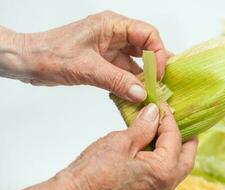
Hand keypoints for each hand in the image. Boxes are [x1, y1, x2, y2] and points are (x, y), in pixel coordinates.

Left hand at [6, 11, 167, 101]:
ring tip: (150, 93)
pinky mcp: (103, 61)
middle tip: (162, 84)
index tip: (159, 74)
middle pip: (144, 47)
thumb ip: (117, 81)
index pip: (148, 34)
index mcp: (112, 25)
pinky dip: (129, 83)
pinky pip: (123, 71)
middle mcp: (113, 34)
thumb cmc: (50, 55)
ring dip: (142, 77)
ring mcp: (109, 48)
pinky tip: (134, 95)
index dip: (158, 53)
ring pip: (134, 61)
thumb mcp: (87, 68)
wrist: (29, 61)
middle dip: (154, 66)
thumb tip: (141, 93)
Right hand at [57, 103, 197, 189]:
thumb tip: (154, 112)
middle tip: (179, 121)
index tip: (161, 106)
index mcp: (163, 172)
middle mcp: (166, 188)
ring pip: (176, 169)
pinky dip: (163, 161)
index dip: (169, 118)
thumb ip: (144, 126)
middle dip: (185, 138)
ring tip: (165, 132)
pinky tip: (153, 149)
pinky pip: (164, 177)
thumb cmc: (93, 174)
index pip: (175, 138)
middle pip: (186, 158)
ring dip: (175, 150)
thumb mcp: (121, 142)